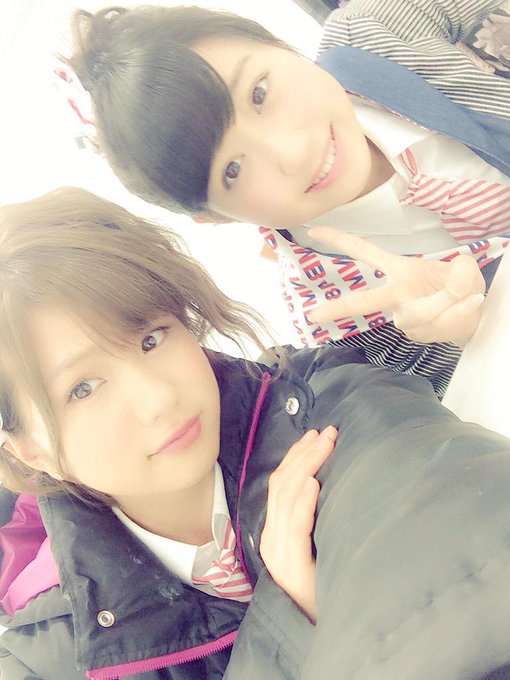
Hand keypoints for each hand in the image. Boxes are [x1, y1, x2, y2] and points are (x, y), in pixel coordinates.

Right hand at [259, 426, 337, 623]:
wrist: (316, 628)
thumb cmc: (324, 585)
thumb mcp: (315, 546)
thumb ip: (312, 519)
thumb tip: (328, 482)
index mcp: (275, 532)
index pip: (281, 484)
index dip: (297, 456)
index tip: (317, 434)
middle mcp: (271, 538)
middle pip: (282, 484)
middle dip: (305, 454)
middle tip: (327, 432)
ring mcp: (277, 552)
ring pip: (286, 498)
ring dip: (307, 466)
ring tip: (325, 445)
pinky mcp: (290, 565)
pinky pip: (294, 527)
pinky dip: (304, 501)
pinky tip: (315, 484)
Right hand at [308, 227, 485, 344]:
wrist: (472, 316)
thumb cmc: (459, 287)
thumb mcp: (466, 270)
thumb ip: (462, 271)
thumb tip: (454, 278)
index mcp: (399, 270)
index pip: (365, 253)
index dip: (340, 241)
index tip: (313, 232)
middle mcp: (395, 295)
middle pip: (364, 301)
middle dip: (339, 306)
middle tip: (313, 315)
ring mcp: (403, 318)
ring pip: (420, 312)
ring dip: (448, 304)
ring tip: (470, 297)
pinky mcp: (416, 334)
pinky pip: (437, 325)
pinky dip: (457, 317)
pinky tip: (467, 310)